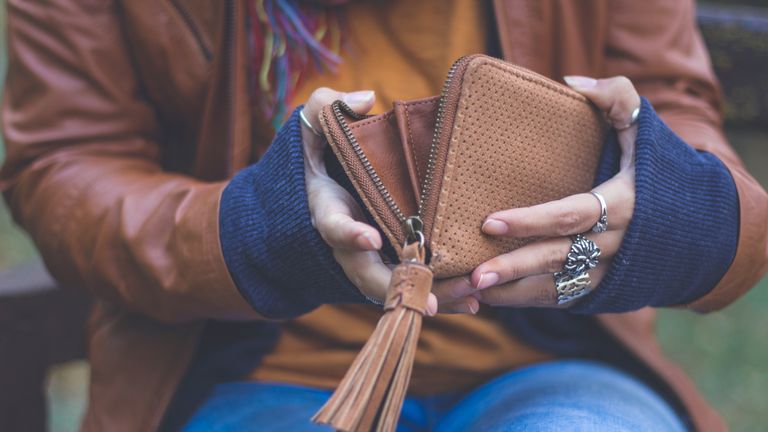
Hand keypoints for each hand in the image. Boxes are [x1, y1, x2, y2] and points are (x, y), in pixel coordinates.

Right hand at [302, 88, 461, 314]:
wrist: (318, 190)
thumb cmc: (320, 153)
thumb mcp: (313, 124)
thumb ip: (329, 107)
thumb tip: (364, 100)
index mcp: (328, 209)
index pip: (333, 225)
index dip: (349, 234)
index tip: (369, 238)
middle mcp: (347, 243)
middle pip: (369, 275)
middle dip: (400, 287)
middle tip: (432, 298)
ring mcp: (370, 258)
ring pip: (397, 287)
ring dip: (432, 295)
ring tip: (470, 298)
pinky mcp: (391, 263)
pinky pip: (415, 285)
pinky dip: (442, 294)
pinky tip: (474, 301)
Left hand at [465, 76, 640, 307]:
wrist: (700, 229)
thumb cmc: (663, 175)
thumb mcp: (648, 132)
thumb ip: (618, 98)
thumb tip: (572, 81)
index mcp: (624, 205)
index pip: (571, 215)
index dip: (532, 221)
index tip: (489, 221)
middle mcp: (615, 245)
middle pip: (557, 258)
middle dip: (514, 268)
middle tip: (474, 276)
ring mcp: (609, 272)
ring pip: (555, 287)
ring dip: (512, 293)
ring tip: (470, 293)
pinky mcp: (603, 290)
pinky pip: (562, 300)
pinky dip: (527, 301)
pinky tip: (491, 300)